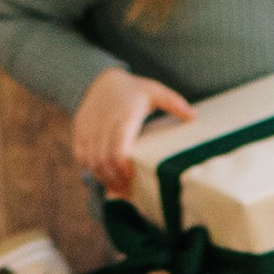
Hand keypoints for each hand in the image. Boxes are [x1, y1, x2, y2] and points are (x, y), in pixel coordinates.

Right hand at [72, 67, 194, 198]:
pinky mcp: (79, 132)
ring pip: (91, 162)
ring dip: (103, 178)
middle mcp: (103, 124)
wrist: (100, 80)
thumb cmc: (133, 89)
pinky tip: (104, 177)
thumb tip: (194, 117)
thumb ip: (174, 103)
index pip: (118, 148)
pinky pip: (81, 157)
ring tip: (117, 190)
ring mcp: (88, 129)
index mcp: (123, 116)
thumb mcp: (154, 91)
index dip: (122, 167)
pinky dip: (91, 169)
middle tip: (127, 193)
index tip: (131, 178)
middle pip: (104, 161)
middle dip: (114, 180)